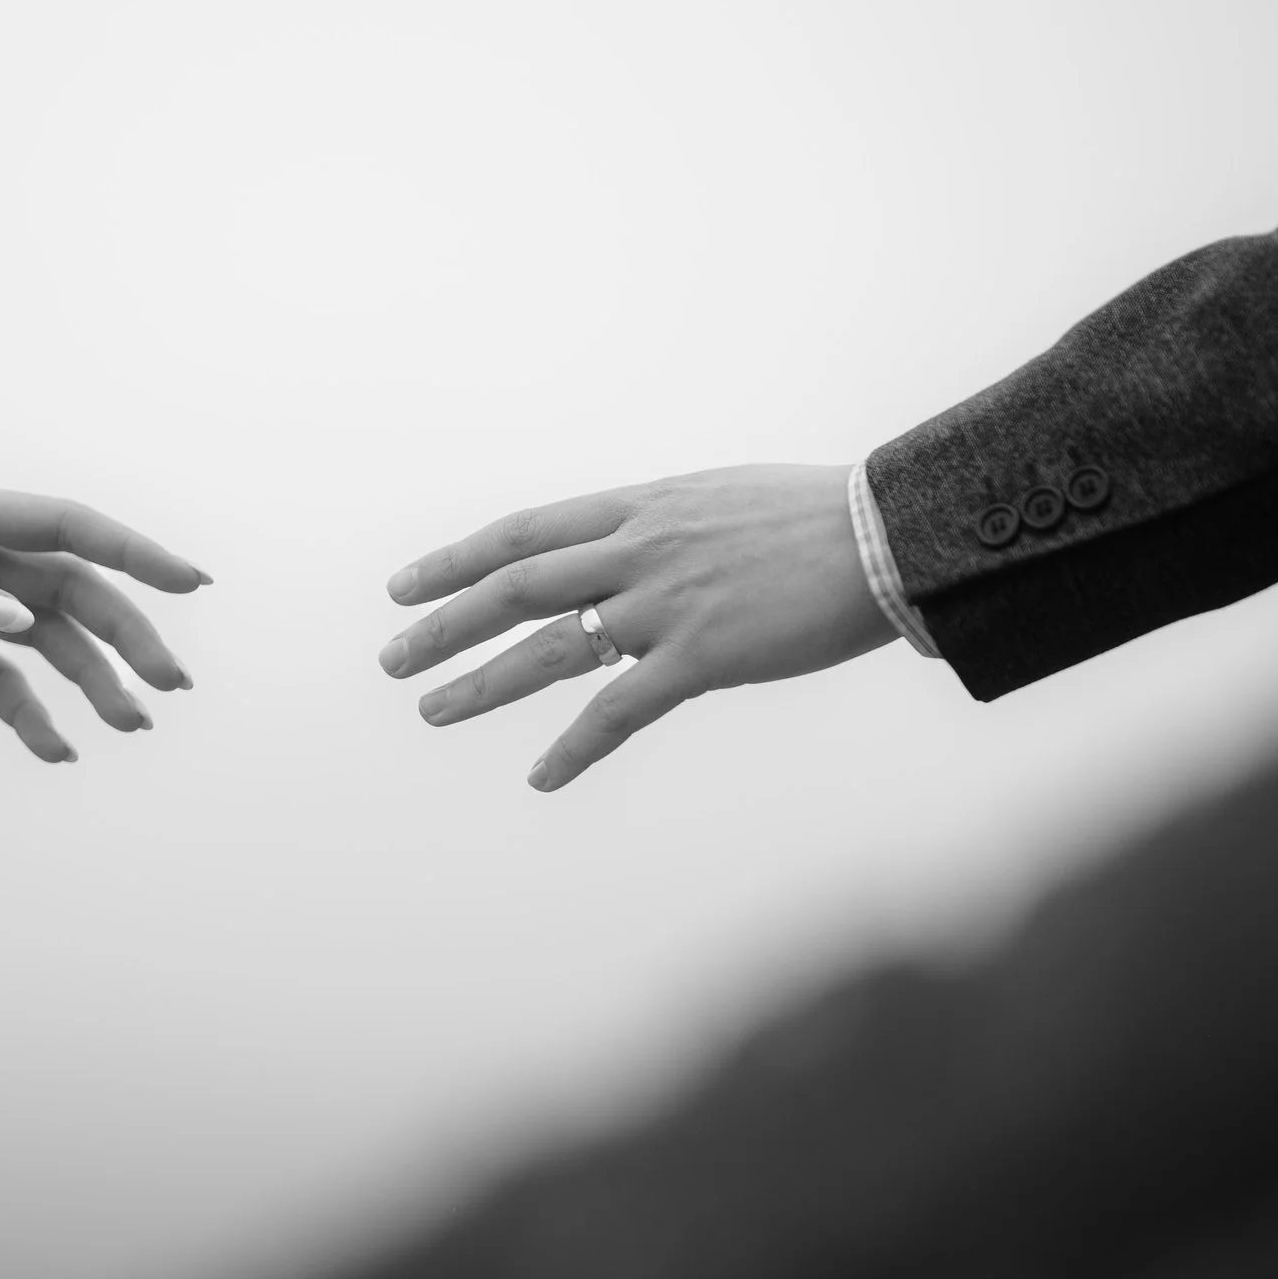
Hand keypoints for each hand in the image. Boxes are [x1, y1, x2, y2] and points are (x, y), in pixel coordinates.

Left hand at [0, 478, 209, 762]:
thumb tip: (21, 616)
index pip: (67, 525)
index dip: (136, 552)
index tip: (194, 583)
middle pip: (70, 591)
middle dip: (127, 636)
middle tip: (170, 691)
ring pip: (43, 640)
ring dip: (89, 681)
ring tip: (130, 727)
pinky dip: (28, 714)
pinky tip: (56, 750)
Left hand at [377, 464, 893, 790]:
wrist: (887, 533)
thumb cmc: (817, 518)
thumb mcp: (718, 500)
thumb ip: (662, 527)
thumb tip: (628, 549)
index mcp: (639, 507)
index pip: (522, 532)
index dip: (455, 561)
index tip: (402, 587)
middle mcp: (638, 550)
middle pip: (513, 587)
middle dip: (443, 624)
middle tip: (390, 660)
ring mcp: (666, 603)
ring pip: (548, 647)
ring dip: (482, 682)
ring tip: (431, 710)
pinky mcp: (703, 655)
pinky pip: (620, 710)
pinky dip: (575, 748)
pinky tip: (541, 779)